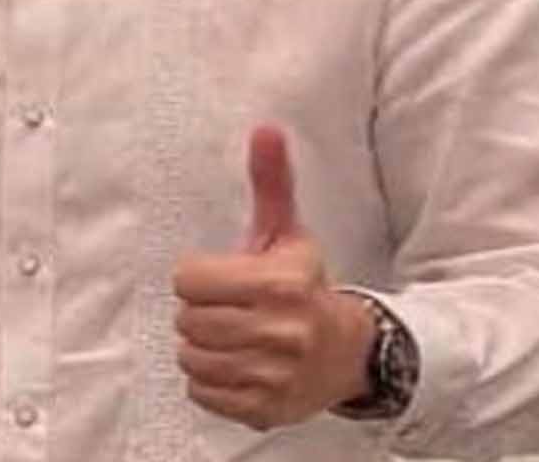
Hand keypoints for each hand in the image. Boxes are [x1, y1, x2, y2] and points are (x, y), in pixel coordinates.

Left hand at [171, 124, 375, 430]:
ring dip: (202, 348)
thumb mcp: (288, 234)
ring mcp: (276, 374)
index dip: (196, 278)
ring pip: (191, 359)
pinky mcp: (268, 408)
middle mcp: (282, 331)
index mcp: (281, 284)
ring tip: (231, 337)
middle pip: (187, 320)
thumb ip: (271, 183)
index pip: (188, 280)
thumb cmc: (304, 286)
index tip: (219, 279)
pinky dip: (210, 383)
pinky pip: (203, 394)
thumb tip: (265, 129)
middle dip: (200, 313)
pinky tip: (235, 366)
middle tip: (227, 310)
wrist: (351, 352)